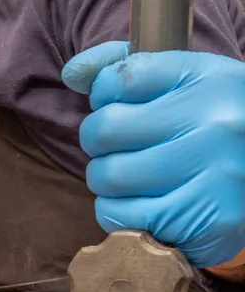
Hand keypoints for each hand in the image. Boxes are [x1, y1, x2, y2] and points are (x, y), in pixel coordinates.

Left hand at [62, 40, 244, 268]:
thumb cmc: (218, 130)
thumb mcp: (189, 86)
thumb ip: (129, 71)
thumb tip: (72, 72)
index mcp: (210, 79)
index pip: (121, 78)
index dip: (104, 96)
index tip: (117, 107)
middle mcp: (215, 123)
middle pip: (105, 129)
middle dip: (99, 143)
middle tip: (120, 150)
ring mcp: (216, 173)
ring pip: (108, 176)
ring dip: (107, 182)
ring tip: (133, 180)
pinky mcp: (208, 220)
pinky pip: (122, 216)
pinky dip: (119, 214)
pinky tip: (144, 206)